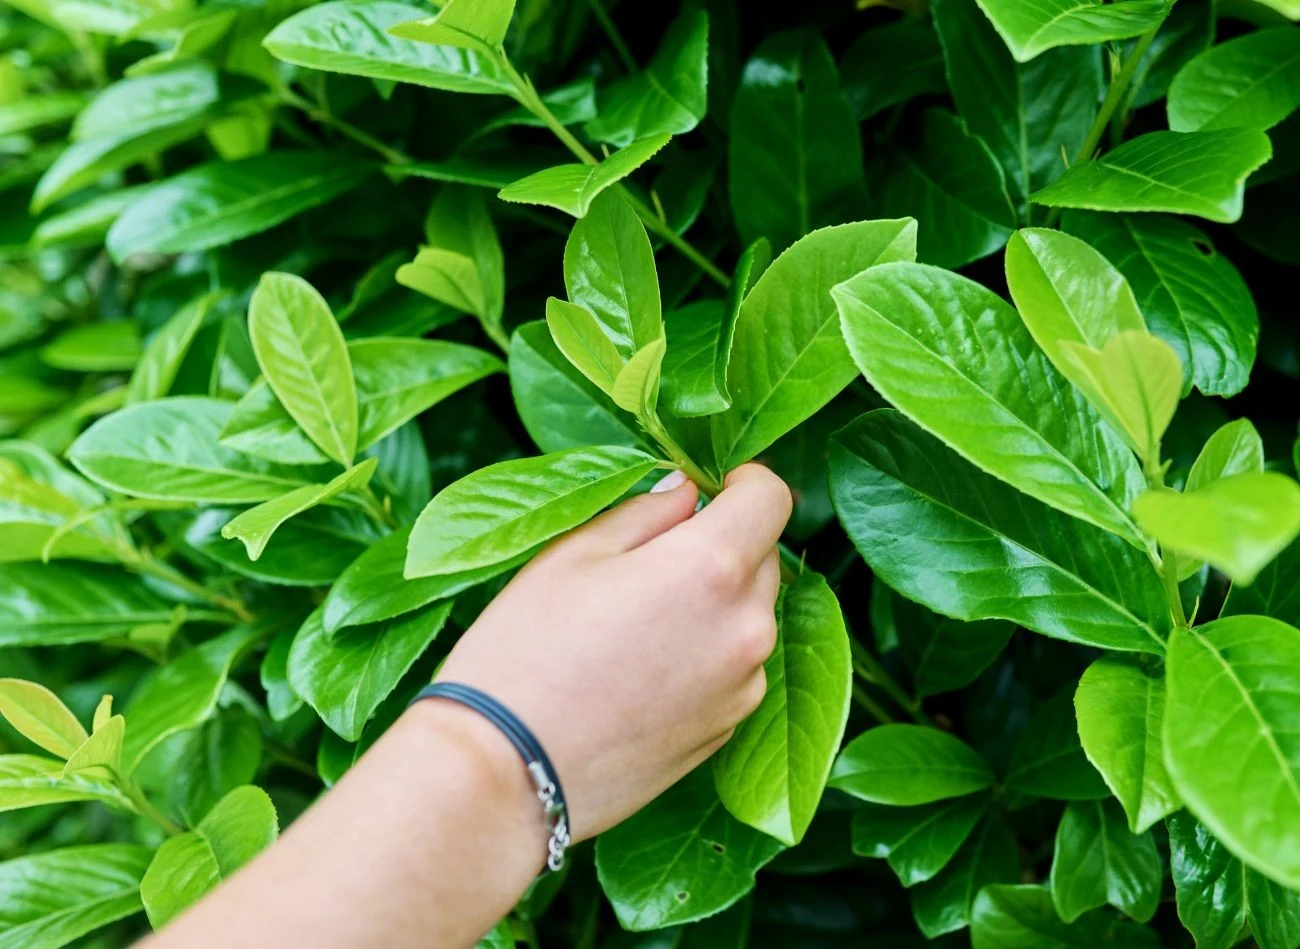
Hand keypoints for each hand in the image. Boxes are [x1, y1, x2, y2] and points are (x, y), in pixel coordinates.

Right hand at [428, 463, 792, 839]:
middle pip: (763, 558)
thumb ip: (645, 509)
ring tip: (638, 625)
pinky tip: (643, 672)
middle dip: (722, 545)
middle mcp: (746, 627)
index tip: (713, 487)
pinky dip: (708, 655)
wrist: (507, 773)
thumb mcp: (572, 553)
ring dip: (716, 603)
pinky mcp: (728, 730)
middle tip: (650, 561)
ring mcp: (744, 686)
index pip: (771, 498)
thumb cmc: (524, 651)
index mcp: (710, 567)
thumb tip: (687, 490)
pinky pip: (736, 669)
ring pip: (750, 616)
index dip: (744, 482)